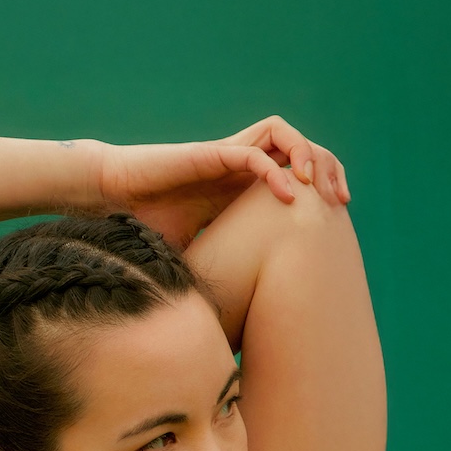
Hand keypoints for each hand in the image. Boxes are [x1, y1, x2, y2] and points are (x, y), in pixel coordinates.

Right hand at [93, 115, 349, 251]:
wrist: (110, 195)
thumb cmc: (142, 221)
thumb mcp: (189, 250)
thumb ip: (213, 265)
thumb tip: (227, 314)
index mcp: (240, 185)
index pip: (295, 172)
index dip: (320, 189)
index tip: (334, 217)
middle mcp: (239, 166)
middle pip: (299, 149)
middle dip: (327, 168)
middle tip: (339, 200)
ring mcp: (226, 156)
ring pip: (284, 137)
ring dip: (308, 157)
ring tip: (317, 190)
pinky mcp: (210, 155)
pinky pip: (253, 153)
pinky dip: (274, 170)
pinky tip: (285, 194)